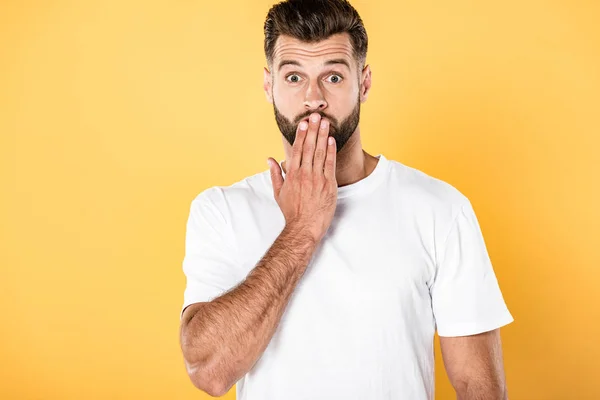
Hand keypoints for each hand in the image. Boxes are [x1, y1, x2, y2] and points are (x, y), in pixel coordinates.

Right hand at [267, 112, 337, 243]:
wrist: (304, 227)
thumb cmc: (291, 212)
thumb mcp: (278, 192)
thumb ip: (275, 174)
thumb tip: (269, 159)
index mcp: (292, 175)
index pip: (296, 150)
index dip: (300, 135)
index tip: (303, 123)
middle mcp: (304, 174)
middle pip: (309, 147)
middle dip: (312, 130)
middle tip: (316, 116)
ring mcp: (317, 179)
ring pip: (319, 153)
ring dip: (322, 136)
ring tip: (325, 123)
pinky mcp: (329, 185)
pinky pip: (330, 165)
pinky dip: (331, 152)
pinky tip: (331, 140)